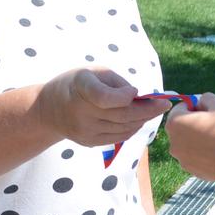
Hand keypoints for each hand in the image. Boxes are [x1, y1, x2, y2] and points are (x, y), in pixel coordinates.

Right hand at [38, 68, 169, 147]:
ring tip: (152, 111)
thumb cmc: (76, 84)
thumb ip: (117, 82)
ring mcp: (85, 130)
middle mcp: (81, 111)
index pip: (105, 97)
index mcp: (80, 87)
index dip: (125, 97)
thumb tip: (141, 98)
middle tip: (165, 105)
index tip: (135, 92)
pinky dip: (132, 128)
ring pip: (124, 128)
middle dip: (148, 111)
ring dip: (142, 120)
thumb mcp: (93, 72)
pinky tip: (137, 120)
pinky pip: (119, 137)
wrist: (49, 109)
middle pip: (122, 115)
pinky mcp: (89, 142)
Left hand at [164, 93, 214, 180]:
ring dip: (198, 139)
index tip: (209, 110)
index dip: (195, 106)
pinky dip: (203, 154)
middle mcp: (173, 143)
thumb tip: (200, 103)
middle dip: (195, 123)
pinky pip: (195, 158)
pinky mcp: (193, 172)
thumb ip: (204, 98)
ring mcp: (182, 160)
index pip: (180, 108)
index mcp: (175, 123)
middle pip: (182, 127)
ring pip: (188, 144)